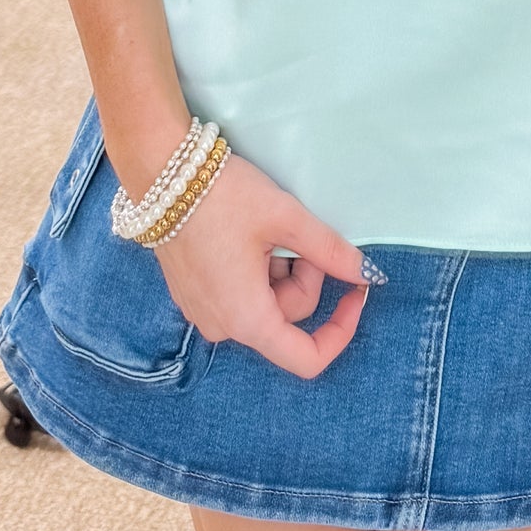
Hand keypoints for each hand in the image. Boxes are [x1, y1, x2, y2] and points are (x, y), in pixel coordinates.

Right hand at [152, 148, 371, 379]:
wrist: (161, 172)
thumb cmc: (224, 196)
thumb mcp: (286, 218)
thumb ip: (331, 251)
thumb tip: (368, 273)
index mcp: (246, 318)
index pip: (306, 359)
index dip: (341, 331)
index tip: (356, 291)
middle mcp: (222, 326)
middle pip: (288, 316)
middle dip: (306, 274)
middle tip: (299, 231)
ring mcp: (203, 311)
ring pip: (266, 301)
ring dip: (281, 268)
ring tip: (268, 227)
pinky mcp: (193, 294)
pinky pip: (241, 292)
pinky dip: (258, 268)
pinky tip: (248, 234)